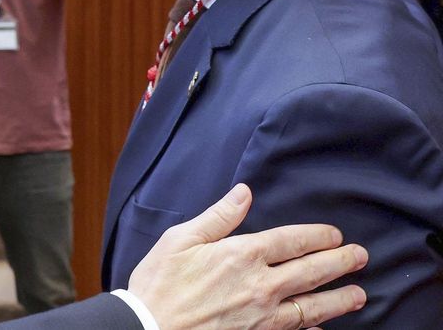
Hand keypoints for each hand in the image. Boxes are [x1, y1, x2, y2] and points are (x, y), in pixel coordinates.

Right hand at [128, 184, 366, 329]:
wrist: (150, 328)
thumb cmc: (159, 283)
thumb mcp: (181, 239)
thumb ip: (218, 217)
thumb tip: (243, 193)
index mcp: (242, 254)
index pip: (292, 241)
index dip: (318, 236)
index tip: (335, 234)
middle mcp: (261, 285)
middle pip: (312, 271)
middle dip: (340, 263)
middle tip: (360, 257)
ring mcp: (262, 316)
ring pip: (313, 306)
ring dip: (339, 299)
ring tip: (359, 294)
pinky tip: (323, 328)